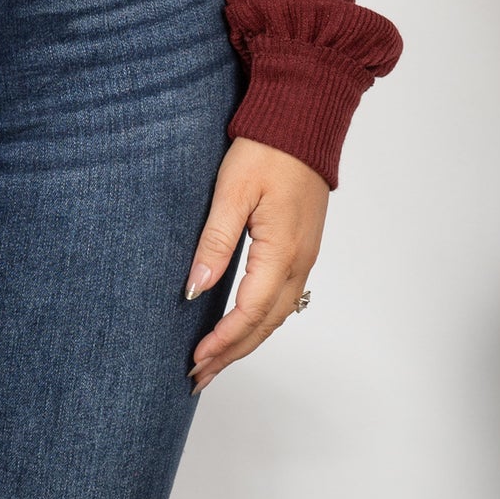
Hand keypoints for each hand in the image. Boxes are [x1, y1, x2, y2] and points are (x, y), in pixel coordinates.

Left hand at [184, 138, 328, 392]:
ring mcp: (305, 257)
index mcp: (281, 251)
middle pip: (264, 325)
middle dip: (231, 355)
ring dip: (245, 344)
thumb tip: (196, 289)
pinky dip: (259, 323)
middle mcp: (299, 261)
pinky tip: (241, 331)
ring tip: (215, 364)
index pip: (249, 313)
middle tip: (198, 379)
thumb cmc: (267, 149)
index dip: (222, 342)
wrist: (303, 120)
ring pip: (276, 317)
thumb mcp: (232, 194)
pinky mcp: (302, 249)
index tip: (195, 360)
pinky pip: (283, 300)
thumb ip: (214, 244)